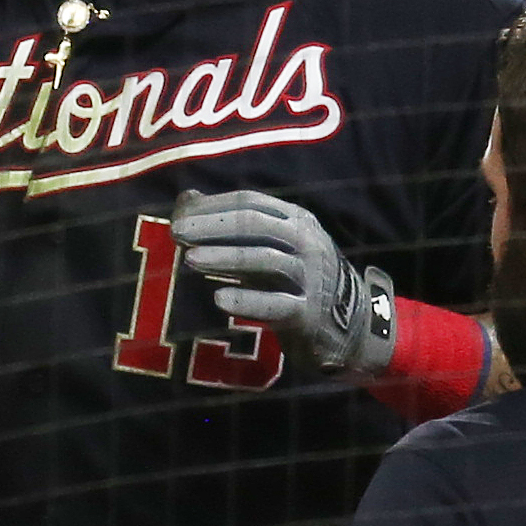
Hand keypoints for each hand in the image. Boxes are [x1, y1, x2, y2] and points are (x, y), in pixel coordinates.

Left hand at [172, 189, 397, 378]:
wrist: (348, 326)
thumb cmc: (295, 280)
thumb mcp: (268, 246)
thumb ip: (229, 224)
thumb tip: (186, 199)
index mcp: (296, 220)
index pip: (251, 202)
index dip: (213, 206)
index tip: (178, 215)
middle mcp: (306, 242)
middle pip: (258, 224)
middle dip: (215, 225)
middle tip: (177, 232)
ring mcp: (311, 277)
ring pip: (267, 259)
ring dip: (226, 257)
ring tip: (190, 259)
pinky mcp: (308, 314)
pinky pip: (277, 305)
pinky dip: (248, 300)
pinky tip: (219, 299)